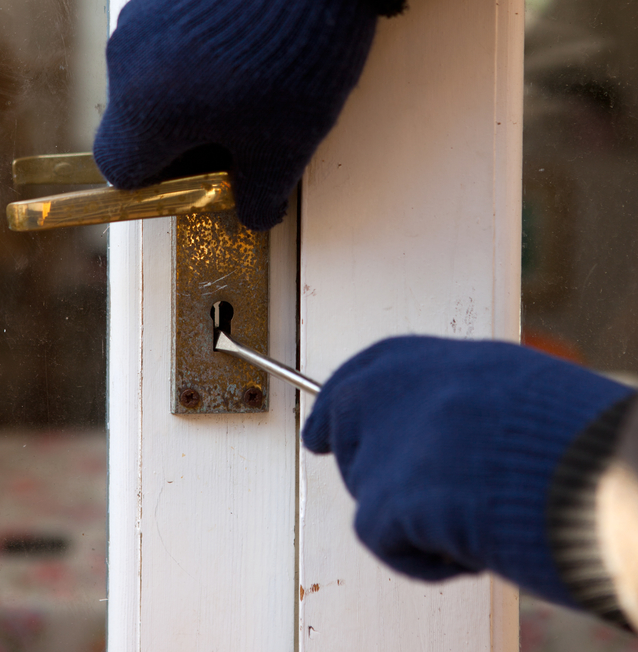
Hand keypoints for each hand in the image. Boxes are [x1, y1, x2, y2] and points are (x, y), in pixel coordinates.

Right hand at [93, 0, 375, 229]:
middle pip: (139, 126)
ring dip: (195, 100)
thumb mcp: (287, 142)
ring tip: (258, 90)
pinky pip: (167, 42)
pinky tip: (251, 51)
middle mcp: (128, 59)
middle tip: (244, 138)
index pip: (124, 171)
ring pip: (155, 83)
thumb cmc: (294, 50)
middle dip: (186, 143)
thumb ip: (260, 193)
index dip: (168, 184)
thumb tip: (253, 212)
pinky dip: (197, 61)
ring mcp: (144, 15)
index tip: (209, 178)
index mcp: (144, 107)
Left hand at [303, 336, 632, 604]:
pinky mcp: (387, 496)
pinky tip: (461, 550)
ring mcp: (390, 439)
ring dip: (407, 512)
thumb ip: (465, 399)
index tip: (319, 427)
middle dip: (364, 459)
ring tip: (470, 519)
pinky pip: (376, 534)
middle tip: (405, 499)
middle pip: (347, 421)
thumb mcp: (517, 388)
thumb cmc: (574, 438)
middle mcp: (404, 388)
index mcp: (444, 358)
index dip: (339, 399)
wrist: (595, 473)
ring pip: (367, 483)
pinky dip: (414, 555)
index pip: (372, 367)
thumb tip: (444, 432)